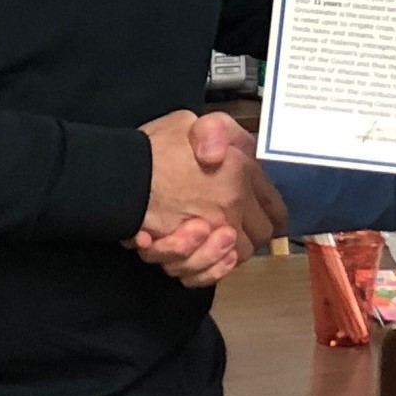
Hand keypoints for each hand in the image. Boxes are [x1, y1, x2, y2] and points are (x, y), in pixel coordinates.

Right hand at [132, 112, 285, 286]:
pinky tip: (197, 253)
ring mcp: (208, 234)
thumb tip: (227, 154)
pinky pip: (205, 273)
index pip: (276, 208)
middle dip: (251, 232)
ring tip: (209, 233)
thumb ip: (220, 132)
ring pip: (234, 258)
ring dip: (227, 250)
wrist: (119, 175)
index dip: (270, 211)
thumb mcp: (192, 122)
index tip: (258, 210)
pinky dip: (206, 269)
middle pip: (260, 236)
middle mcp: (231, 208)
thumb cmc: (156, 147)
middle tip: (231, 221)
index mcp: (240, 173)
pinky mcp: (184, 253)